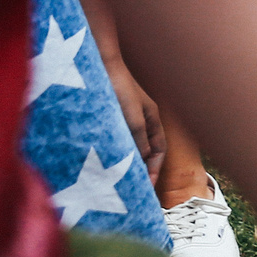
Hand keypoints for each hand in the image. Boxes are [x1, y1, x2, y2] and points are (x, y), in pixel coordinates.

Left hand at [101, 54, 165, 186]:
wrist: (97, 65)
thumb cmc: (118, 88)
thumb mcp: (131, 118)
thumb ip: (138, 140)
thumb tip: (141, 161)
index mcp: (152, 120)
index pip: (158, 152)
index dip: (154, 170)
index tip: (146, 189)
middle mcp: (139, 121)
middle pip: (144, 151)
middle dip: (139, 170)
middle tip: (130, 190)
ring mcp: (123, 118)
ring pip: (127, 146)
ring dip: (122, 162)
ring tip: (112, 181)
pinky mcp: (107, 118)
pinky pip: (112, 140)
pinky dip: (109, 152)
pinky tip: (98, 161)